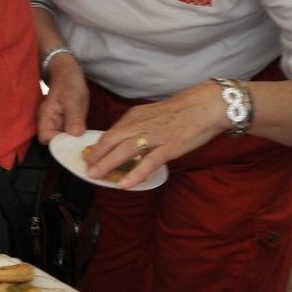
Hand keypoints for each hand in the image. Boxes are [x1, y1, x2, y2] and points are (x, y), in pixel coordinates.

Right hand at [35, 59, 88, 143]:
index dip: (59, 143)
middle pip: (55, 142)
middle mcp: (49, 123)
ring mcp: (58, 124)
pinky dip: (78, 137)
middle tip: (84, 144)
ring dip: (74, 141)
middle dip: (68, 145)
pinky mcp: (67, 124)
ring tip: (87, 140)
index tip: (74, 142)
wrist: (69, 73)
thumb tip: (75, 134)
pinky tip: (87, 136)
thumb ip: (73, 117)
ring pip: (64, 140)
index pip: (46, 138)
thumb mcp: (73, 98)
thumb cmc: (68, 82)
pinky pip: (71, 135)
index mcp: (46, 117)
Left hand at [84, 81, 227, 188]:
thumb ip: (136, 127)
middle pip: (111, 141)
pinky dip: (135, 174)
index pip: (110, 132)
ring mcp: (154, 137)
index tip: (89, 157)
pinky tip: (125, 184)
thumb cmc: (179, 111)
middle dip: (97, 156)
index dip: (98, 146)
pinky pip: (149, 163)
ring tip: (96, 176)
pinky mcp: (169, 148)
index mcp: (134, 117)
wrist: (204, 106)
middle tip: (87, 169)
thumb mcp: (150, 114)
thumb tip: (123, 140)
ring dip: (108, 164)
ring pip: (125, 151)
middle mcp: (140, 125)